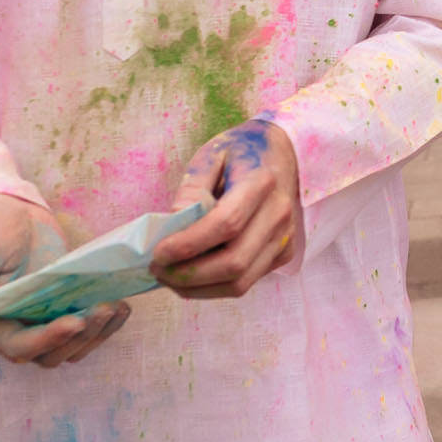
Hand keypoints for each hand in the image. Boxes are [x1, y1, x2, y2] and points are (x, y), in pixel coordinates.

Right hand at [0, 193, 131, 367]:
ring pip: (71, 347)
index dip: (46, 340)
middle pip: (50, 354)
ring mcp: (41, 320)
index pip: (18, 347)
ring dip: (96, 334)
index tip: (74, 322)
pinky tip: (122, 305)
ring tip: (115, 307)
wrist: (7, 208)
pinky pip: (86, 328)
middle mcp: (14, 329)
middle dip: (78, 336)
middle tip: (103, 308)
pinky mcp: (63, 307)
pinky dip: (105, 323)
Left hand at [152, 120, 301, 298]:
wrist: (284, 153)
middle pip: (234, 262)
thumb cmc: (241, 152)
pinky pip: (245, 283)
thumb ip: (192, 187)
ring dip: (198, 288)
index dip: (189, 244)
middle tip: (157, 270)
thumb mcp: (211, 154)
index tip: (158, 252)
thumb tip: (175, 222)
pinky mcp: (282, 254)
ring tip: (169, 277)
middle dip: (189, 275)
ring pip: (240, 283)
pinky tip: (192, 274)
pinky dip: (213, 287)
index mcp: (261, 183)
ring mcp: (284, 238)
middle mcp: (278, 214)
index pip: (226, 224)